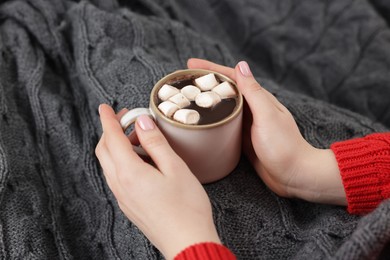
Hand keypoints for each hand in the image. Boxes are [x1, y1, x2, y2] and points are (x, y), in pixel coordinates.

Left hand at [95, 104, 220, 258]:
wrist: (187, 243)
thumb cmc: (186, 208)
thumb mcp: (175, 168)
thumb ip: (156, 143)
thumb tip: (142, 123)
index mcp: (129, 173)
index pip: (111, 138)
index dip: (107, 120)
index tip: (105, 108)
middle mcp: (120, 186)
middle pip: (104, 151)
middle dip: (111, 131)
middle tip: (126, 118)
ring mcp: (123, 197)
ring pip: (110, 164)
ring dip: (117, 146)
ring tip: (139, 138)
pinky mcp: (130, 205)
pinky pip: (117, 177)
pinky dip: (122, 161)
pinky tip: (141, 160)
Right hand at [188, 59, 346, 205]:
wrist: (294, 175)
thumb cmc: (284, 146)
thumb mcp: (267, 116)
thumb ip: (253, 92)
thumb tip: (241, 65)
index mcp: (258, 99)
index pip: (231, 77)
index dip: (210, 68)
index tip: (191, 63)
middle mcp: (252, 108)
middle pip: (224, 90)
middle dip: (204, 82)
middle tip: (183, 81)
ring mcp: (247, 124)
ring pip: (222, 106)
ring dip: (206, 100)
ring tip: (187, 99)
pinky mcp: (242, 139)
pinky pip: (224, 124)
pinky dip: (212, 119)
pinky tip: (201, 122)